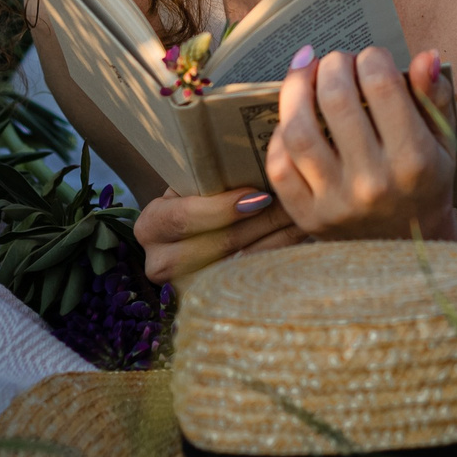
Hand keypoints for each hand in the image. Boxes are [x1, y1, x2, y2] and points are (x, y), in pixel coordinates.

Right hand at [134, 186, 303, 285]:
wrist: (184, 241)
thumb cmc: (192, 201)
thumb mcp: (189, 187)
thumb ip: (210, 178)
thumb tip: (258, 158)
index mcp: (152, 226)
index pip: (184, 217)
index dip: (222, 208)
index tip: (259, 195)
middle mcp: (162, 262)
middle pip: (220, 243)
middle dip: (264, 219)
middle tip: (297, 199)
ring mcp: (186, 286)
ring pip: (242, 263)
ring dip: (279, 235)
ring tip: (304, 213)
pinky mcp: (211, 298)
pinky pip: (253, 278)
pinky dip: (279, 252)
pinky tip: (299, 234)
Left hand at [263, 45, 456, 240]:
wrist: (412, 249)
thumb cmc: (427, 185)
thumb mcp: (444, 142)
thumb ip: (434, 96)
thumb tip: (426, 56)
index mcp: (414, 159)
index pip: (381, 85)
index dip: (371, 57)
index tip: (371, 58)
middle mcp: (374, 182)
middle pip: (336, 99)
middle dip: (333, 65)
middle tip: (337, 62)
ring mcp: (337, 202)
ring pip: (299, 130)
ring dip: (296, 89)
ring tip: (306, 74)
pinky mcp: (309, 217)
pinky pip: (279, 166)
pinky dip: (280, 134)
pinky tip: (293, 118)